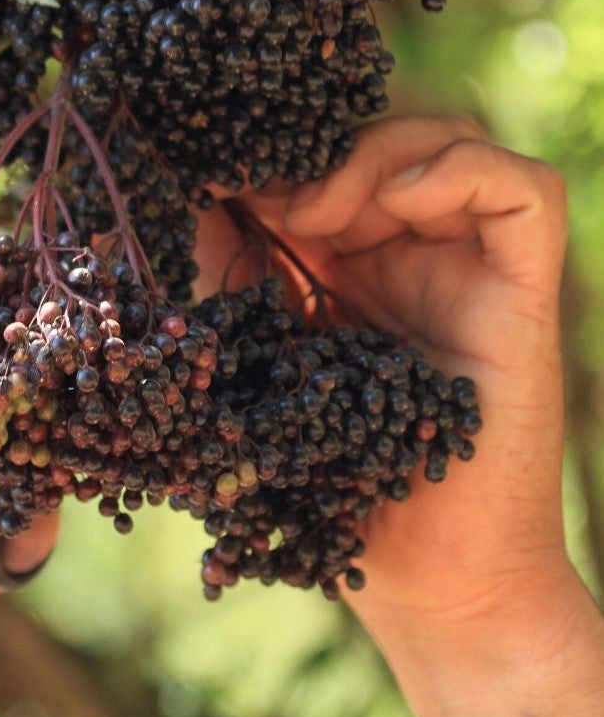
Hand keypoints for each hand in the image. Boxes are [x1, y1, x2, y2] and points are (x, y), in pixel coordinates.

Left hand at [203, 115, 568, 618]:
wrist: (427, 575)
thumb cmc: (337, 481)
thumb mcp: (260, 355)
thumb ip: (232, 275)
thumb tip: (191, 197)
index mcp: (352, 267)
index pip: (329, 163)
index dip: (281, 154)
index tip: (220, 171)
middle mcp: (414, 256)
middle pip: (385, 141)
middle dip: (321, 153)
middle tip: (268, 201)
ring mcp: (472, 269)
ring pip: (450, 144)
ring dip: (375, 157)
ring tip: (317, 215)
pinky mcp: (524, 293)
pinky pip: (521, 191)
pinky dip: (456, 173)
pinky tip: (393, 206)